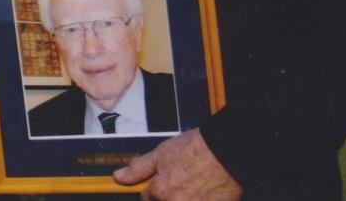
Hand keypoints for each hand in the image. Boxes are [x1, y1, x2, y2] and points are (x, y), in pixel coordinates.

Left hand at [113, 129, 241, 199]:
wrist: (227, 151)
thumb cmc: (197, 149)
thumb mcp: (161, 153)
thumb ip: (138, 168)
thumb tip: (118, 177)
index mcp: (160, 191)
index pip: (148, 198)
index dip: (154, 190)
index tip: (163, 184)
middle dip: (170, 196)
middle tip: (183, 181)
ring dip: (183, 197)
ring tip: (192, 186)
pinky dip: (198, 200)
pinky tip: (203, 193)